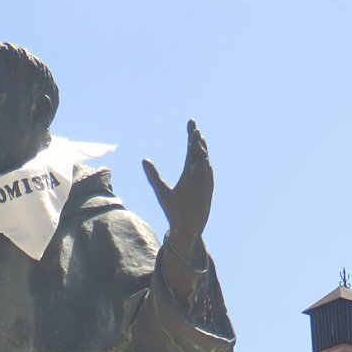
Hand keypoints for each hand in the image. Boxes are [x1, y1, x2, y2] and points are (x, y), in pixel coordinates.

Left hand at [143, 120, 212, 261]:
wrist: (183, 228)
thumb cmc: (174, 210)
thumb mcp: (161, 191)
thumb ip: (153, 176)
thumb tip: (144, 160)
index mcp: (188, 173)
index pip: (191, 150)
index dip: (191, 136)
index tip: (190, 123)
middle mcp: (197, 175)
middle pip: (199, 153)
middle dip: (197, 140)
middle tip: (194, 127)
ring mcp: (203, 183)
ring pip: (204, 163)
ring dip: (202, 151)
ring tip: (198, 139)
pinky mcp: (206, 193)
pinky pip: (207, 179)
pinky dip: (206, 169)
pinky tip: (204, 161)